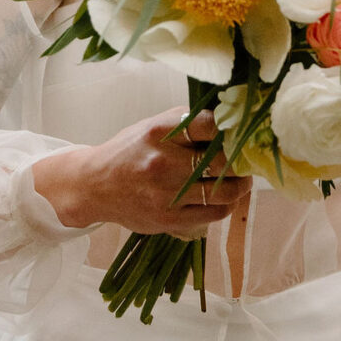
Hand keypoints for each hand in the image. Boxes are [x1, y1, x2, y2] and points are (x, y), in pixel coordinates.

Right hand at [32, 110, 250, 237]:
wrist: (94, 186)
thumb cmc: (131, 151)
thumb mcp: (153, 126)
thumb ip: (188, 123)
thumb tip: (232, 122)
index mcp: (160, 131)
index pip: (211, 125)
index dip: (232, 129)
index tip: (238, 133)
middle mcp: (163, 161)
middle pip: (224, 161)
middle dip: (242, 160)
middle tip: (246, 158)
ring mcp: (166, 193)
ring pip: (226, 190)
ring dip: (241, 184)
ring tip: (240, 179)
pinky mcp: (169, 218)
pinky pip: (216, 212)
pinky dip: (227, 203)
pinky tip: (223, 196)